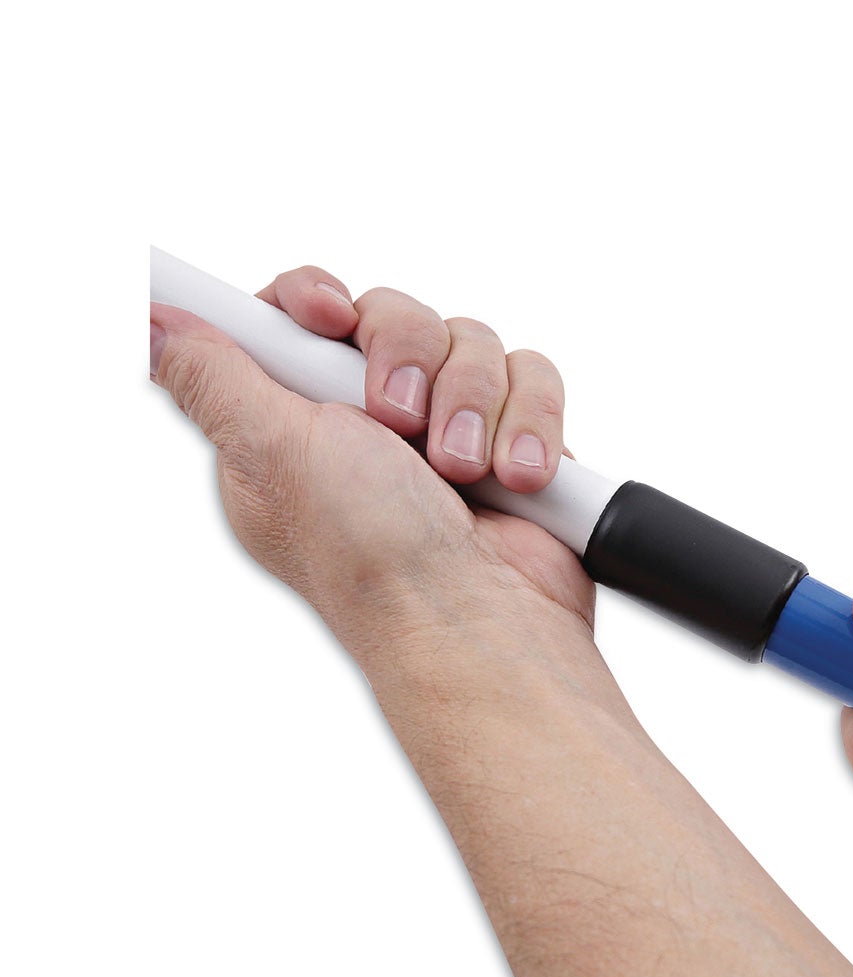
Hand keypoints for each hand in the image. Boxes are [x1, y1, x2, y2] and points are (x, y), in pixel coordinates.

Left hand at [149, 264, 592, 661]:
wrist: (480, 625)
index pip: (296, 315)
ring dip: (474, 403)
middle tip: (401, 427)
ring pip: (472, 342)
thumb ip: (209, 374)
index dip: (314, 301)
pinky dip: (530, 424)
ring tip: (466, 473)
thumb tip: (147, 320)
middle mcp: (372, 427)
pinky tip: (517, 477)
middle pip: (393, 314)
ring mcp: (449, 433)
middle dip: (409, 360)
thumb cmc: (374, 561)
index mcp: (296, 427)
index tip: (327, 319)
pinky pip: (532, 378)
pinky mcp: (515, 444)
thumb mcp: (268, 454)